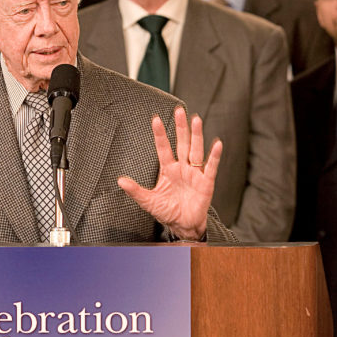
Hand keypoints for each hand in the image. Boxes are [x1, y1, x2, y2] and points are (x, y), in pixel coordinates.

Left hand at [118, 106, 220, 240]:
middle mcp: (182, 168)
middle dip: (181, 127)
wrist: (184, 226)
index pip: (163, 148)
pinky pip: (211, 167)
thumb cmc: (168, 212)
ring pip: (196, 150)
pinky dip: (214, 156)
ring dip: (196, 135)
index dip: (160, 134)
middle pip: (182, 143)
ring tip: (196, 120)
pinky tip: (217, 144)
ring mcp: (195, 173)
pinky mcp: (206, 182)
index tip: (155, 120)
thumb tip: (120, 180)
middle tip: (179, 111)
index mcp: (168, 170)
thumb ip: (136, 190)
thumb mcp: (149, 201)